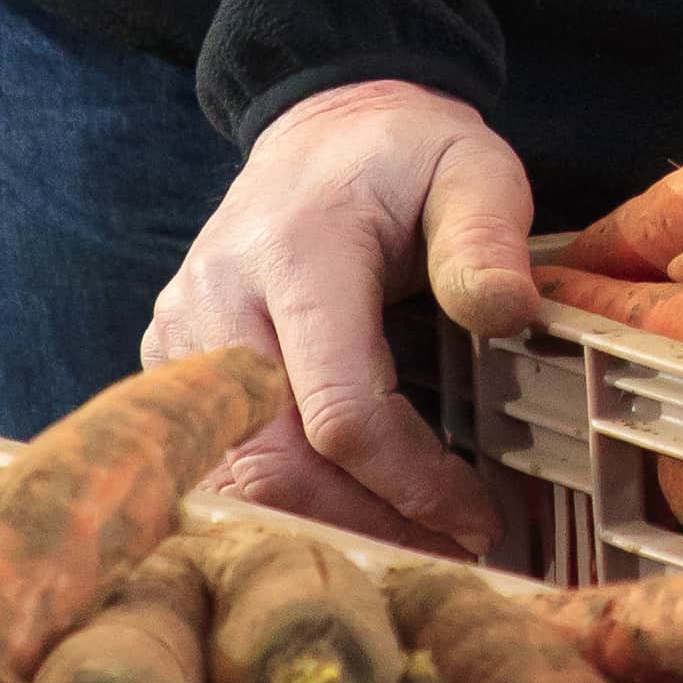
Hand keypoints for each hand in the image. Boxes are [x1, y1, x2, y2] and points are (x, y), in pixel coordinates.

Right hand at [151, 76, 524, 554]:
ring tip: (413, 546)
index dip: (413, 483)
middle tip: (451, 555)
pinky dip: (284, 502)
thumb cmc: (407, 157)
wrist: (324, 127)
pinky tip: (354, 514)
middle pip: (277, 465)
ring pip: (237, 479)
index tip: (481, 517)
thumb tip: (509, 314)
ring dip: (324, 527)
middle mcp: (219, 301)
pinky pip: (217, 463)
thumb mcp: (474, 167)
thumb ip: (487, 239)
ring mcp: (181, 338)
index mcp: (297, 253)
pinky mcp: (173, 368)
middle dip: (368, 526)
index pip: (339, 410)